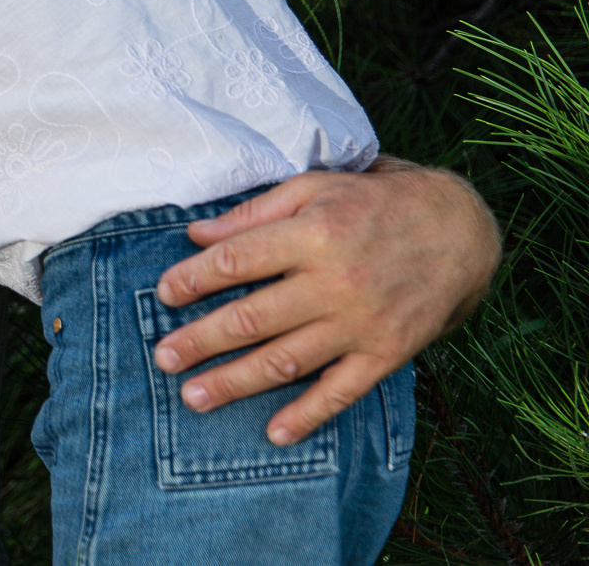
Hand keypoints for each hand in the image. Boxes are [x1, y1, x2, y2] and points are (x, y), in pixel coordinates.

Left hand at [151, 160, 498, 445]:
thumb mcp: (313, 188)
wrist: (459, 229)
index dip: (193, 280)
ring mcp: (362, 323)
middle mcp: (335, 282)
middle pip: (252, 319)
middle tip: (162, 358)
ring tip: (194, 397)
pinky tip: (274, 432)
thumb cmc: (373, 202)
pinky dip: (308, 415)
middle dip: (200, 341)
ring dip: (236, 383)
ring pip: (287, 361)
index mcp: (312, 234)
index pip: (236, 262)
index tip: (163, 294)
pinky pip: (342, 391)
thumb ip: (252, 214)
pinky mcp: (387, 353)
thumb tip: (195, 234)